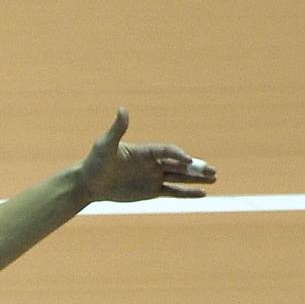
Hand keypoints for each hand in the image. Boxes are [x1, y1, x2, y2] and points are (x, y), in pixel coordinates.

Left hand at [76, 110, 214, 203]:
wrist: (90, 182)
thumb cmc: (96, 162)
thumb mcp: (105, 145)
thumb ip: (117, 129)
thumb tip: (122, 109)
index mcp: (146, 151)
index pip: (167, 151)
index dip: (177, 155)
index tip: (188, 161)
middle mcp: (153, 162)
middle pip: (179, 164)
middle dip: (196, 168)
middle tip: (213, 170)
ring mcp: (154, 176)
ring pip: (179, 177)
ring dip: (196, 178)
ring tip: (214, 178)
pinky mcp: (151, 190)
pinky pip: (173, 191)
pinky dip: (186, 193)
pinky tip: (202, 193)